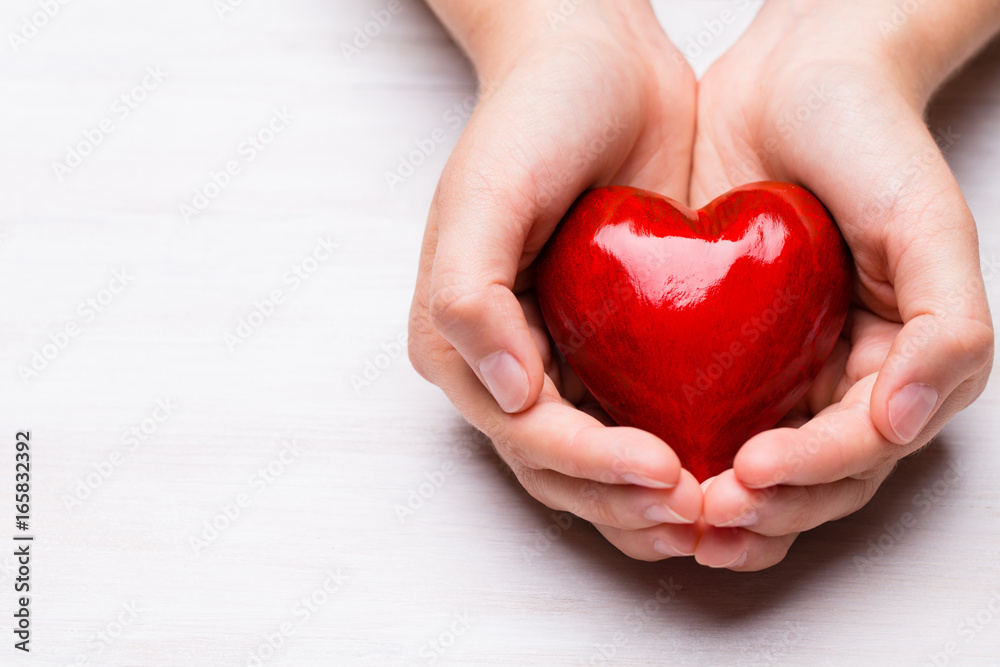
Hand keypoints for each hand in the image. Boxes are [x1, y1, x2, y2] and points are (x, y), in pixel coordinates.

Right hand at [409, 1, 702, 558]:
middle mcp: (502, 360)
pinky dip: (670, 455)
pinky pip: (634, 420)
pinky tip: (717, 468)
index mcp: (458, 337)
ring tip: (712, 513)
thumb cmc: (535, 116)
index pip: (522, 432)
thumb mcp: (486, 191)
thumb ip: (466, 293)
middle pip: (557, 466)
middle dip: (622, 501)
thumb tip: (501, 388)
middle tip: (697, 512)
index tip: (664, 471)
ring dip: (645, 502)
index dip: (590, 465)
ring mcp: (557, 357)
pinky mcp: (609, 345)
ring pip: (595, 463)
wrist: (598, 63)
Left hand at [688, 2, 995, 569]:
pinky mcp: (721, 347)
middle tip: (703, 519)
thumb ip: (946, 326)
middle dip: (760, 510)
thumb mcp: (926, 222)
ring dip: (716, 506)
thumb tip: (910, 423)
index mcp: (899, 364)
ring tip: (672, 518)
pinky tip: (637, 461)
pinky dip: (677, 450)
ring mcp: (779, 367)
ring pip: (753, 469)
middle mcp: (840, 378)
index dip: (810, 475)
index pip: (860, 451)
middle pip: (808, 481)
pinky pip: (702, 416)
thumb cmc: (868, 140)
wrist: (793, 78)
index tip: (750, 473)